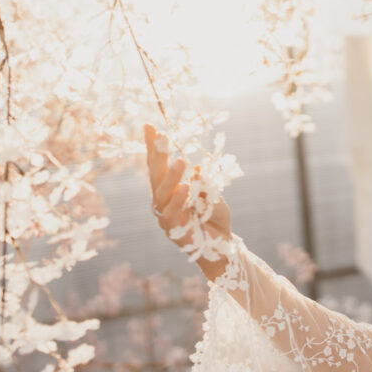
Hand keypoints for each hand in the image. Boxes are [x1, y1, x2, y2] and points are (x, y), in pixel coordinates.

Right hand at [144, 123, 231, 255]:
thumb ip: (203, 183)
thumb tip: (197, 169)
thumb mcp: (212, 195)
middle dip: (157, 155)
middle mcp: (163, 201)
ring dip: (171, 176)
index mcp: (170, 189)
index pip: (159, 165)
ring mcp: (165, 215)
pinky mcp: (172, 230)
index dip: (154, 147)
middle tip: (161, 135)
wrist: (221, 246)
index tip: (150, 126)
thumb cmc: (214, 219)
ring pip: (162, 193)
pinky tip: (185, 187)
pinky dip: (178, 200)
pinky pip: (173, 212)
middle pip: (155, 175)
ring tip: (179, 160)